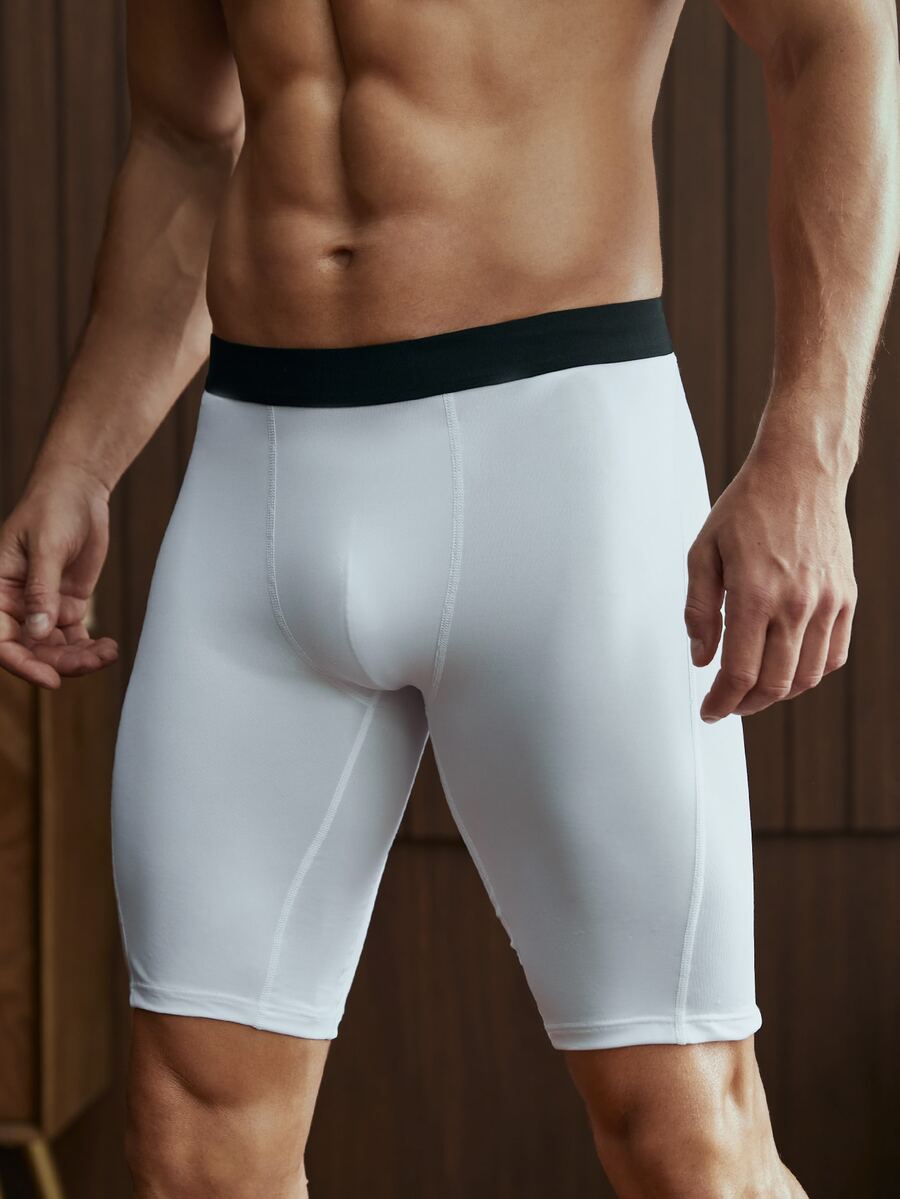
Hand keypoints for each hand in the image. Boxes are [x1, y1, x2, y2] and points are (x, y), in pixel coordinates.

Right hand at [0, 465, 118, 688]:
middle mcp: (16, 605)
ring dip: (80, 658)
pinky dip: (90, 647)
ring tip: (107, 653)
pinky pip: (75, 637)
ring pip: (56, 648)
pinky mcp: (66, 605)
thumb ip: (41, 591)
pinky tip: (109, 647)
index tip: (51, 678)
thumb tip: (38, 632)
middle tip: (93, 662)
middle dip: (61, 662)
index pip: (1, 639)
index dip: (22, 663)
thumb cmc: (51, 510)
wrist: (77, 492)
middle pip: (32, 649)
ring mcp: (42, 607)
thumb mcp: (46, 548)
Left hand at [684, 443, 856, 721]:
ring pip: (806, 676)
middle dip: (746, 705)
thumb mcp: (703, 552)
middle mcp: (795, 604)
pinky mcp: (845, 597)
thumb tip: (702, 658)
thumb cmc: (746, 507)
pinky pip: (833, 655)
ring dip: (778, 694)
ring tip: (755, 691)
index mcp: (754, 594)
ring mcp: (826, 602)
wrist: (799, 472)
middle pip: (774, 684)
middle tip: (728, 705)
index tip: (710, 710)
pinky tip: (788, 669)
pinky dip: (810, 673)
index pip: (740, 672)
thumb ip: (699, 610)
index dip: (722, 701)